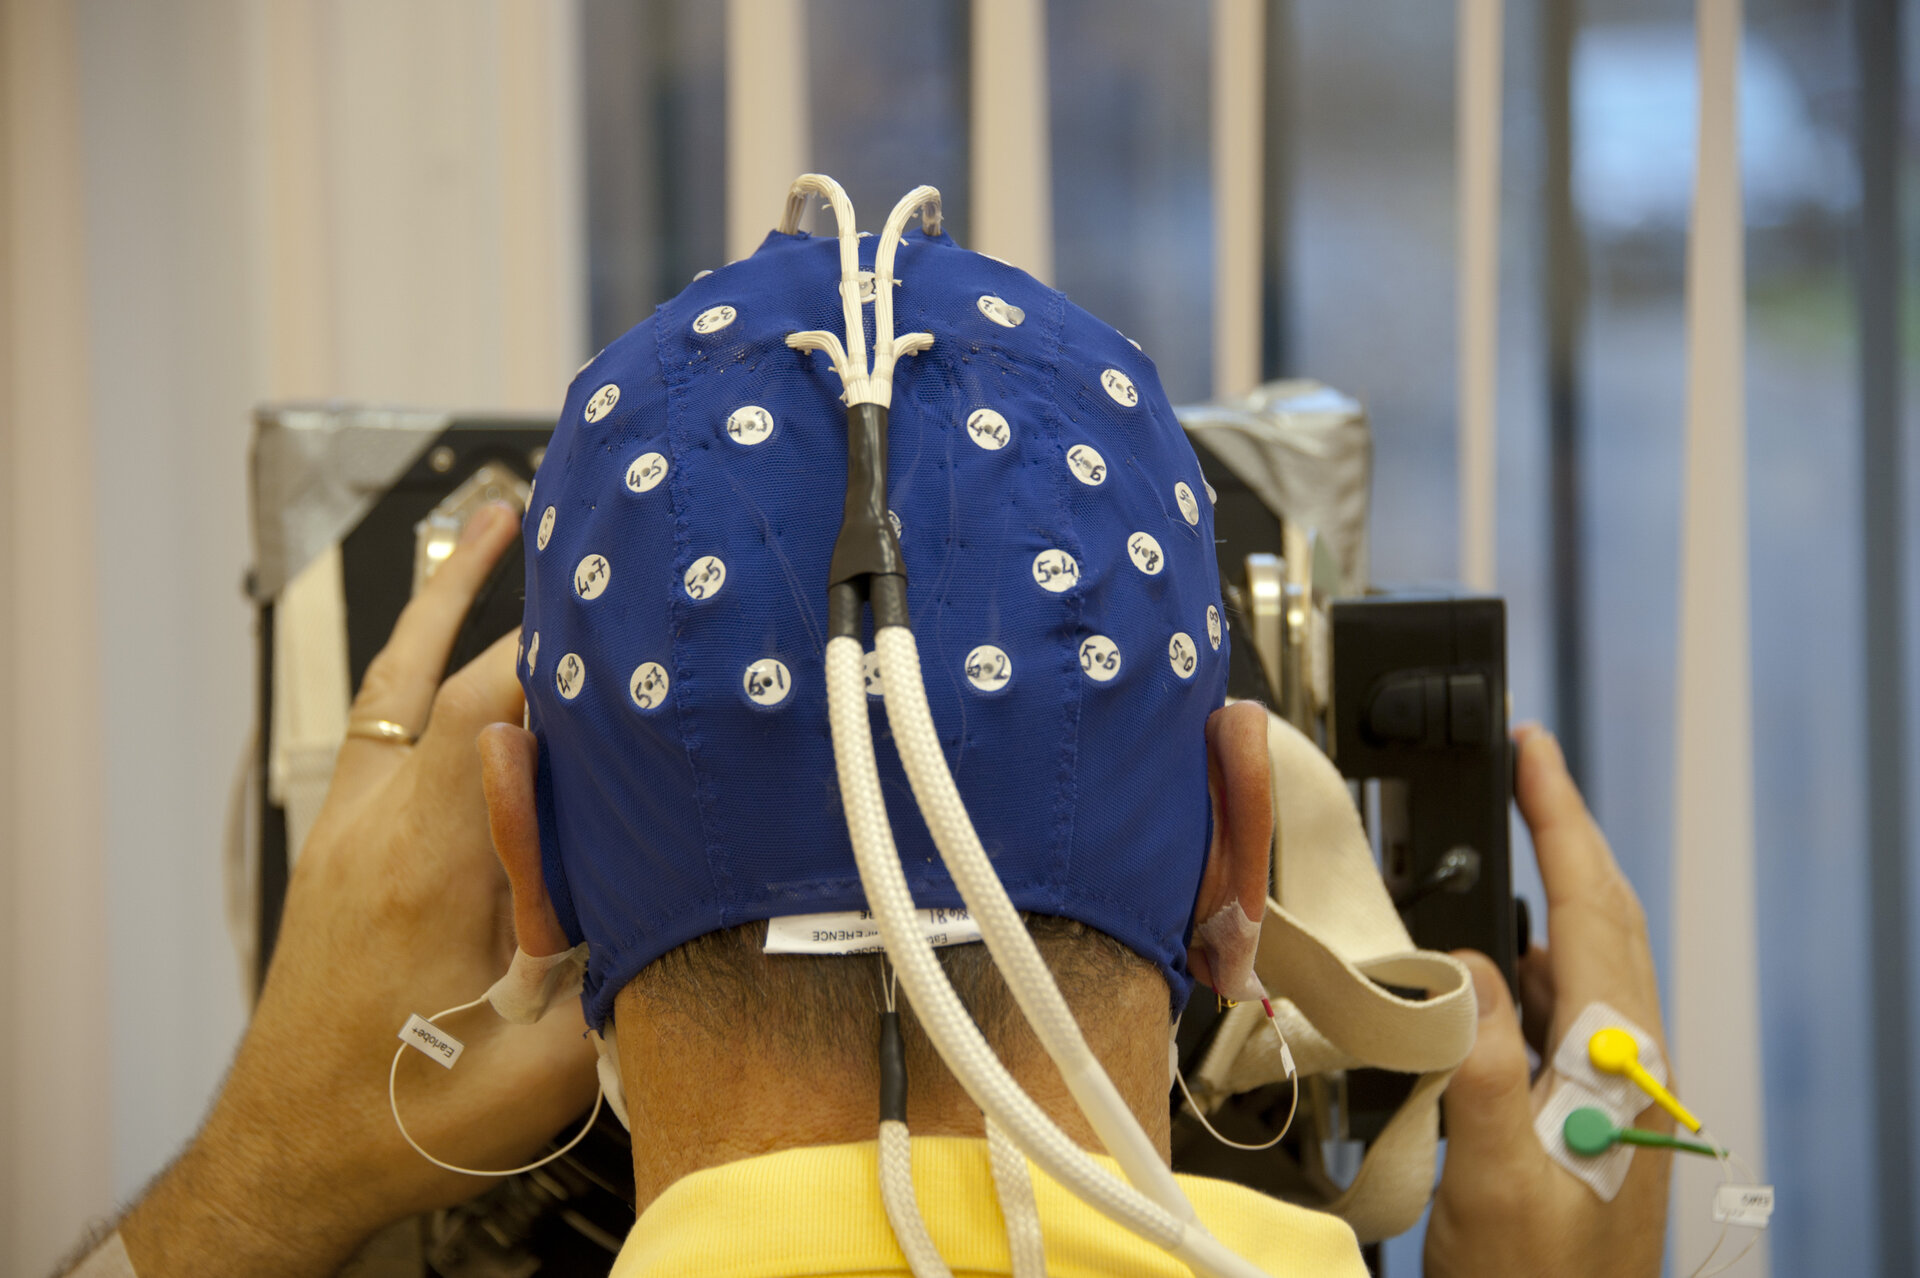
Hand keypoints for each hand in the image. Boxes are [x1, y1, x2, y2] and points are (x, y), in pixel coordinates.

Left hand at [120, 504, 598, 1277]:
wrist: (289, 1153)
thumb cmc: (403, 1120)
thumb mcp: (538, 1070)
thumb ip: (609, 966)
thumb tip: (687, 887)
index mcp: (427, 869)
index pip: (490, 715)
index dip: (559, 652)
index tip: (628, 604)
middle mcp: (376, 827)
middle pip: (450, 681)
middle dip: (519, 606)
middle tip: (578, 533)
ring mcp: (347, 827)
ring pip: (398, 682)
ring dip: (446, 598)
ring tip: (494, 520)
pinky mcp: (339, 840)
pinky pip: (377, 720)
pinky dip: (414, 657)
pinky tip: (446, 630)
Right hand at [1424, 726, 1670, 1277]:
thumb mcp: (1496, 1176)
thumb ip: (1484, 1062)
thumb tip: (1468, 963)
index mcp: (1613, 1066)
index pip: (1589, 912)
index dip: (1560, 822)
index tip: (1533, 750)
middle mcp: (1625, 1067)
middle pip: (1606, 918)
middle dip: (1568, 833)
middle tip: (1524, 767)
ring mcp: (1612, 1090)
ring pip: (1592, 959)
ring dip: (1557, 888)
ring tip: (1513, 839)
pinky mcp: (1590, 1114)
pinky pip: (1570, 1008)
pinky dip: (1538, 956)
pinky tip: (1502, 960)